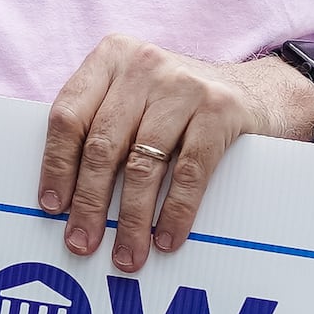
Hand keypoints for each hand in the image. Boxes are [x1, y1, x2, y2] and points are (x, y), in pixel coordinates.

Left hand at [37, 36, 310, 273]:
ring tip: (126, 255)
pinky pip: (189, 171)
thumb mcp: (135, 98)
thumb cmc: (179, 108)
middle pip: (103, 145)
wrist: (260, 93)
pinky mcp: (220, 109)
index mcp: (112, 57)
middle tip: (81, 243)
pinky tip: (166, 239)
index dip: (57, 165)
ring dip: (131, 219)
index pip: (68, 116)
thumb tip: (64, 200)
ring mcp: (184, 84)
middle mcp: (144, 64)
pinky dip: (175, 212)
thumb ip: (101, 127)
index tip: (53, 208)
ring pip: (143, 163)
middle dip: (89, 202)